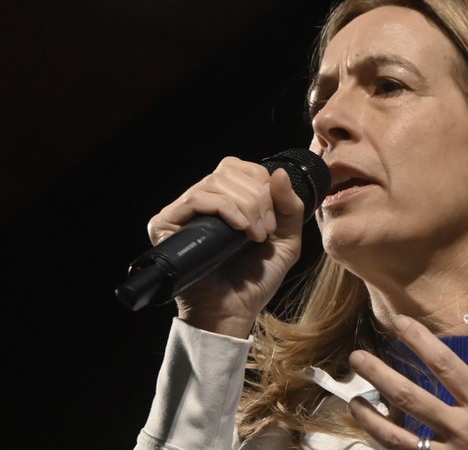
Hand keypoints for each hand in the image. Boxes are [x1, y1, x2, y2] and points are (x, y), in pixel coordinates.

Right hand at [146, 156, 305, 336]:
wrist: (233, 311)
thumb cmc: (255, 279)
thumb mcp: (286, 240)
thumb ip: (290, 206)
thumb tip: (279, 172)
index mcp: (227, 200)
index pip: (241, 167)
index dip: (263, 186)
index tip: (272, 221)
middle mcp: (202, 202)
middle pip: (229, 171)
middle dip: (257, 198)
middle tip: (264, 231)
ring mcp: (182, 212)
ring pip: (215, 183)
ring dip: (245, 206)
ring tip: (254, 235)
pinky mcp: (165, 225)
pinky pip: (195, 199)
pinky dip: (224, 208)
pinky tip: (239, 229)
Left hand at [348, 316, 467, 449]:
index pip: (447, 366)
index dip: (419, 340)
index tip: (398, 321)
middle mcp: (462, 433)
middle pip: (411, 398)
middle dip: (380, 375)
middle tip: (355, 358)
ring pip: (397, 439)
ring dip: (371, 419)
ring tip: (352, 402)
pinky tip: (373, 442)